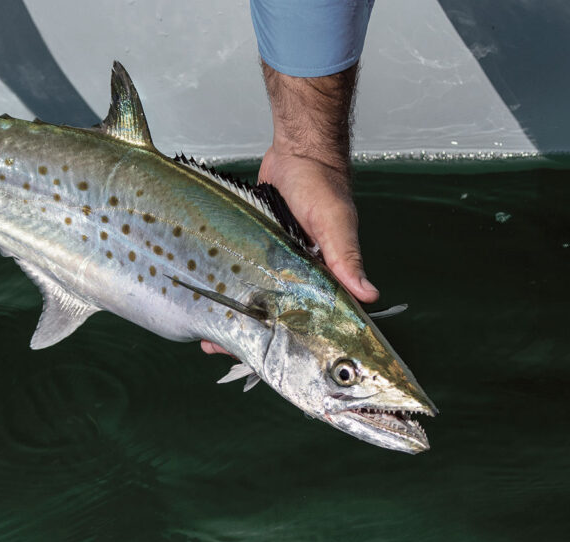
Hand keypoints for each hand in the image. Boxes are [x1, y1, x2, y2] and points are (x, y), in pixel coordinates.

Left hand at [202, 62, 374, 357]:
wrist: (298, 151)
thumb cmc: (323, 183)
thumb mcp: (336, 222)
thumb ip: (346, 258)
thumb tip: (367, 294)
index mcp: (324, 280)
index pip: (310, 323)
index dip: (290, 346)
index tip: (265, 362)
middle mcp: (299, 279)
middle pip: (275, 320)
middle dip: (249, 338)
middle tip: (218, 348)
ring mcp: (274, 267)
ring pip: (253, 304)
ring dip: (232, 320)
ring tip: (205, 336)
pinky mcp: (255, 253)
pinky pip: (238, 279)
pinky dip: (223, 293)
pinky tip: (203, 306)